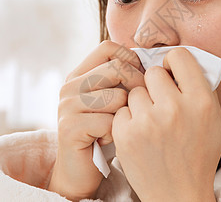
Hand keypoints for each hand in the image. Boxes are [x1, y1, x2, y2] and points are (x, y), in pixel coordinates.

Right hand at [48, 40, 144, 200]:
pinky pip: (111, 121)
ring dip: (125, 115)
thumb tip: (153, 63)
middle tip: (140, 106)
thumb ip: (121, 80)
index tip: (140, 78)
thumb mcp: (111, 100)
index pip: (108, 48)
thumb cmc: (103, 132)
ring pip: (117, 96)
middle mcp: (70, 86)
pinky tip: (107, 140)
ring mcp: (67, 106)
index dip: (130, 59)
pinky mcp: (70, 128)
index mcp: (79, 74)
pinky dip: (116, 133)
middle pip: (116, 69)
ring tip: (117, 126)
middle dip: (137, 86)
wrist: (79, 171)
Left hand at [112, 47, 220, 201]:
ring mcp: (148, 122)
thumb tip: (179, 62)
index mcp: (201, 102)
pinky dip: (128, 120)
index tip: (171, 72)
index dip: (173, 62)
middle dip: (156, 84)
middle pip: (153, 72)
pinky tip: (140, 134)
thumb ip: (200, 88)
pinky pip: (122, 110)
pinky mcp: (126, 135)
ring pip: (135, 91)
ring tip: (151, 123)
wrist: (178, 193)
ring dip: (141, 103)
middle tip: (160, 101)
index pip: (179, 56)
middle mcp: (175, 109)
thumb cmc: (198, 154)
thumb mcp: (213, 120)